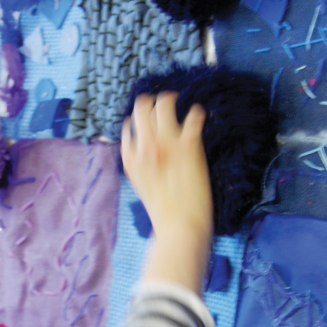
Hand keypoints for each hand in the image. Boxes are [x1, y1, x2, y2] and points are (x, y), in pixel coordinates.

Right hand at [122, 93, 213, 292]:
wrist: (180, 226)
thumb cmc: (163, 213)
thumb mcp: (142, 187)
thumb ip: (142, 166)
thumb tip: (148, 154)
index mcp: (131, 158)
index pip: (129, 127)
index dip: (137, 122)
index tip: (144, 121)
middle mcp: (145, 146)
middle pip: (141, 110)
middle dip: (148, 103)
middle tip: (157, 101)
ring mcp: (166, 143)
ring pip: (162, 106)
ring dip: (168, 100)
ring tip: (173, 100)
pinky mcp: (189, 145)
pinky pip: (193, 117)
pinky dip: (195, 113)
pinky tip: (197, 113)